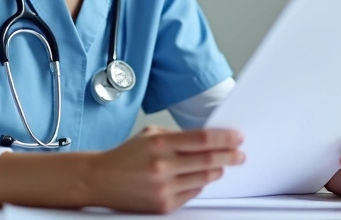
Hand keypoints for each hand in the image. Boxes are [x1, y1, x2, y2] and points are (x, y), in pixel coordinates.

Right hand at [86, 125, 244, 212]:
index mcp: (159, 143)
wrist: (100, 179)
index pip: (202, 139)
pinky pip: (192, 193)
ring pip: (203, 179)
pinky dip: (200, 184)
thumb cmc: (126, 155)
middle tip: (240, 154)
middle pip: (207, 160)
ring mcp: (163, 187)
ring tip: (222, 166)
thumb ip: (178, 136)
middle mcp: (162, 165)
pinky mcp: (163, 205)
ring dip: (217, 171)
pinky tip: (202, 178)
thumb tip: (209, 139)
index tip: (237, 138)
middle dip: (229, 156)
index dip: (224, 138)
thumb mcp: (150, 135)